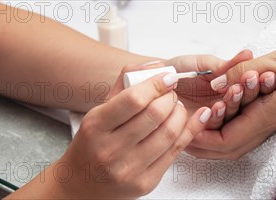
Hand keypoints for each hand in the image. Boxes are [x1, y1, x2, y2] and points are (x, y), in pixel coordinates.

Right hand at [44, 63, 209, 197]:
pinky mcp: (146, 182)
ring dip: (181, 114)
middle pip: (156, 115)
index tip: (168, 77)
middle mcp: (110, 150)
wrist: (81, 184)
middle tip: (171, 93)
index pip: (134, 99)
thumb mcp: (100, 110)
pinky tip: (194, 120)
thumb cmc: (92, 143)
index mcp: (96, 126)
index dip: (157, 84)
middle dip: (170, 98)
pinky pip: (175, 152)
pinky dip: (189, 132)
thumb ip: (126, 83)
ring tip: (177, 108)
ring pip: (169, 133)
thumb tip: (156, 65)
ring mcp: (129, 169)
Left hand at [185, 43, 275, 158]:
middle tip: (179, 126)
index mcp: (265, 116)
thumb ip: (243, 71)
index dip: (199, 135)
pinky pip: (247, 129)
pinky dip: (228, 123)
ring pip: (236, 141)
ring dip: (212, 133)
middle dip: (199, 141)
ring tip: (192, 119)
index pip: (223, 139)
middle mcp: (267, 125)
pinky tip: (220, 108)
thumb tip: (214, 82)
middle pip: (225, 148)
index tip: (182, 120)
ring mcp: (273, 122)